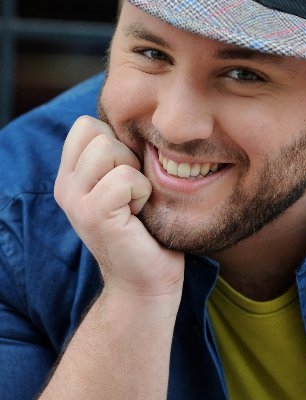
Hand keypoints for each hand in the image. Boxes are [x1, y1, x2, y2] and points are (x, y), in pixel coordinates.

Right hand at [54, 115, 183, 298]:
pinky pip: (124, 177)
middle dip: (128, 157)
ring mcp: (74, 200)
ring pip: (109, 149)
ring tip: (134, 203)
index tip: (128, 174)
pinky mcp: (92, 214)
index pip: (87, 125)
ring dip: (135, 175)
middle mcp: (65, 186)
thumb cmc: (146, 228)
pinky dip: (141, 193)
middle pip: (99, 132)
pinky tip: (138, 215)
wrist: (146, 280)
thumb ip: (119, 155)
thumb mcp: (126, 183)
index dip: (117, 140)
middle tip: (133, 193)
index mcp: (72, 176)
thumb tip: (139, 118)